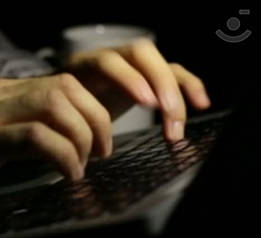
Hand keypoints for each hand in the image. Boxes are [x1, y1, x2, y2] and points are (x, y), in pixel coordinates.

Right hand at [0, 74, 111, 207]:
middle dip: (96, 120)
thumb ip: (19, 131)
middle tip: (101, 152)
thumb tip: (58, 144)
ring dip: (81, 136)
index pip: (60, 83)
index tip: (99, 139)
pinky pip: (33, 137)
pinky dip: (61, 154)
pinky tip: (67, 174)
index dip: (91, 108)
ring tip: (83, 165)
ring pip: (54, 105)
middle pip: (65, 88)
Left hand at [64, 38, 210, 140]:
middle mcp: (111, 59)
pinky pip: (175, 75)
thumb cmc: (64, 113)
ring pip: (160, 66)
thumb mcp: (63, 116)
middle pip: (142, 55)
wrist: (65, 105)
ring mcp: (132, 67)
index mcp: (84, 66)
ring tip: (176, 126)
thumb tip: (81, 156)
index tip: (147, 102)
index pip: (108, 62)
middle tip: (168, 114)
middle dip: (160, 83)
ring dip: (175, 95)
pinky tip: (201, 104)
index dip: (129, 78)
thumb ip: (71, 124)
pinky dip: (189, 87)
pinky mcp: (149, 78)